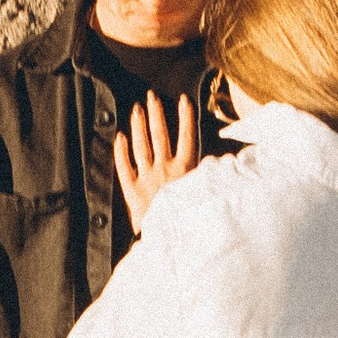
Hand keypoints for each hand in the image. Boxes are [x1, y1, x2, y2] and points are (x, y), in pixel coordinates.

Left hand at [112, 89, 199, 230]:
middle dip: (156, 113)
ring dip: (138, 125)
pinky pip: (124, 166)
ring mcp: (148, 178)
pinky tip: (119, 136)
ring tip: (136, 109)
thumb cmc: (193, 219)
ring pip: (141, 146)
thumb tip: (218, 160)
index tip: (184, 99)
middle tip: (150, 96)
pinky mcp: (132, 190)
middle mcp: (166, 169)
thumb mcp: (208, 195)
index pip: (187, 135)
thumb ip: (210, 174)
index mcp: (187, 169)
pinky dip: (121, 150)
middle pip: (160, 135)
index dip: (186, 116)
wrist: (172, 242)